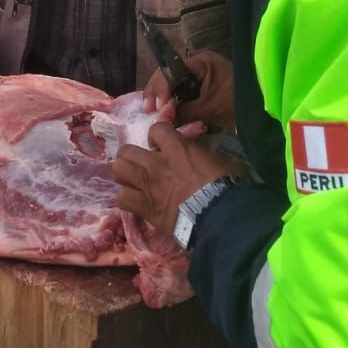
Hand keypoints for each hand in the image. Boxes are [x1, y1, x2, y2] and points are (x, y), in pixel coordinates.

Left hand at [113, 124, 243, 237]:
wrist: (221, 218)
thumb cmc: (227, 187)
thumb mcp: (221, 162)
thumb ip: (205, 155)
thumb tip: (202, 154)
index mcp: (178, 150)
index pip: (156, 130)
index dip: (157, 136)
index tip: (162, 145)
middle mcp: (157, 165)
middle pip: (127, 151)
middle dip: (133, 155)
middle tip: (143, 164)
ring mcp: (149, 187)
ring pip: (119, 171)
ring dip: (126, 175)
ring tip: (134, 180)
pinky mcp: (146, 209)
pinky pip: (122, 199)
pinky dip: (128, 199)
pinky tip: (136, 201)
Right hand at [143, 50, 234, 130]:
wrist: (262, 113)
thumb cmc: (238, 103)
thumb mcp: (210, 107)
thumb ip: (184, 111)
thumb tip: (162, 119)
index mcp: (201, 62)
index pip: (172, 70)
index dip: (160, 88)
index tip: (154, 107)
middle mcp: (199, 65)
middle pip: (169, 75)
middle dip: (158, 93)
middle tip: (149, 110)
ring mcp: (201, 77)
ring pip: (174, 85)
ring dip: (165, 99)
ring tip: (156, 113)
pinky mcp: (204, 89)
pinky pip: (183, 93)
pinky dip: (175, 103)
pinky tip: (167, 113)